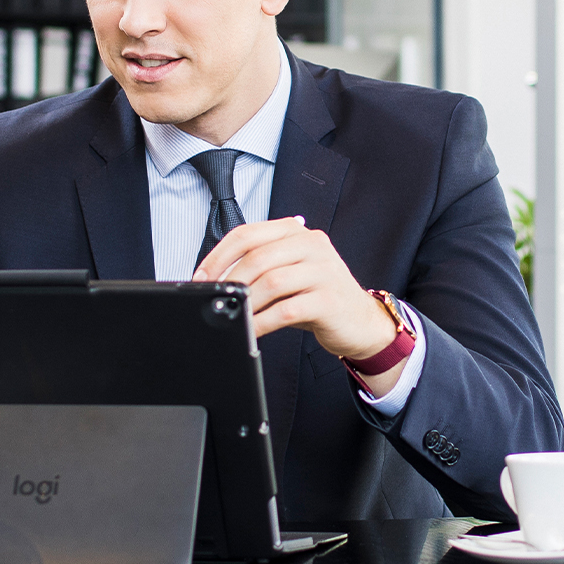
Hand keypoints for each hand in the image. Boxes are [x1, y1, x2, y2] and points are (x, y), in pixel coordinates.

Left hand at [193, 217, 402, 388]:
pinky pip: (287, 310)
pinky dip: (262, 322)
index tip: (201, 277)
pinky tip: (251, 330)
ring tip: (231, 315)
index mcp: (296, 232)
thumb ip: (259, 269)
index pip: (248, 234)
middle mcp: (312, 245)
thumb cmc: (318, 298)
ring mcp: (324, 270)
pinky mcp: (330, 300)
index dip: (218, 256)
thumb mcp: (289, 274)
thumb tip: (214, 282)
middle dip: (228, 281)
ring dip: (245, 302)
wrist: (362, 322)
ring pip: (271, 282)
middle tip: (213, 300)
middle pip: (257, 257)